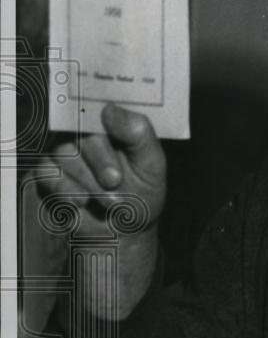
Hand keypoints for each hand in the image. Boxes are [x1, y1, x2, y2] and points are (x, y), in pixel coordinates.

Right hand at [33, 104, 166, 316]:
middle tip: (115, 180)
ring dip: (88, 180)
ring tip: (110, 200)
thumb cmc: (142, 194)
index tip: (106, 121)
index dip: (100, 111)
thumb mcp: (152, 165)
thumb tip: (110, 109)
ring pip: (63, 151)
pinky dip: (66, 189)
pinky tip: (82, 202)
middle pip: (81, 130)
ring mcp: (65, 151)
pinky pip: (46, 171)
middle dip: (100, 159)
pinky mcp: (48, 171)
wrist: (124, 232)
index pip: (100, 104)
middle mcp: (86, 132)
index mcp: (113, 123)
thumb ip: (138, 134)